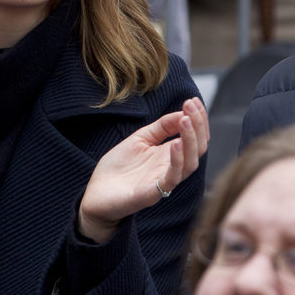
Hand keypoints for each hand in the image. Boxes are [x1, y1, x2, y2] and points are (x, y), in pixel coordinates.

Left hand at [78, 98, 208, 242]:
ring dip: (190, 140)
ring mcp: (164, 181)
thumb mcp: (141, 139)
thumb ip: (161, 127)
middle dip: (198, 125)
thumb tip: (182, 112)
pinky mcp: (153, 193)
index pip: (195, 138)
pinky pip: (172, 178)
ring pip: (190, 163)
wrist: (96, 194)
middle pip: (198, 149)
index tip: (193, 100)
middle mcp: (172, 168)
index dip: (198, 119)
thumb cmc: (118, 168)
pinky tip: (175, 143)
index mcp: (170, 155)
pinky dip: (176, 161)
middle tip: (192, 105)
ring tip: (186, 120)